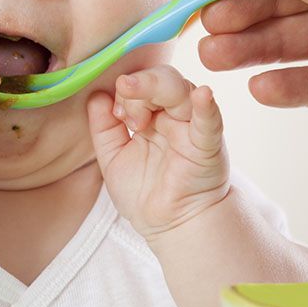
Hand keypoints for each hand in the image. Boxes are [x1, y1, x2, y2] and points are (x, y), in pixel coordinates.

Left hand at [87, 65, 229, 244]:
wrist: (168, 227)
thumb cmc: (143, 193)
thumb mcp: (112, 157)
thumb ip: (103, 127)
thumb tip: (96, 95)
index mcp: (153, 115)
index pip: (141, 84)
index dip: (125, 92)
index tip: (116, 113)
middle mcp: (174, 116)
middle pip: (163, 79)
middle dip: (140, 86)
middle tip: (126, 109)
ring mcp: (192, 128)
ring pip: (182, 90)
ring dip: (157, 90)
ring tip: (139, 115)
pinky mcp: (207, 146)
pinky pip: (210, 122)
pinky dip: (207, 107)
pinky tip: (203, 95)